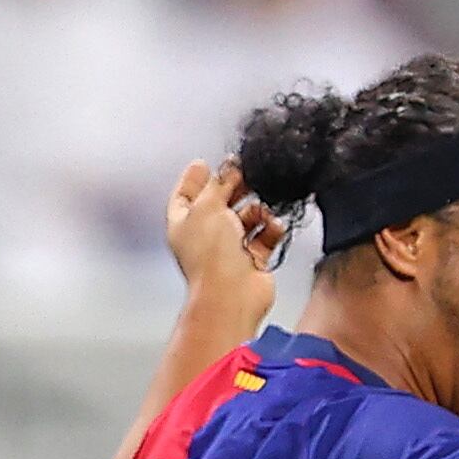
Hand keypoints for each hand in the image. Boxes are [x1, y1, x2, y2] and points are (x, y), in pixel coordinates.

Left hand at [166, 158, 282, 327]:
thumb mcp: (208, 206)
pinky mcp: (253, 260)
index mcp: (184, 223)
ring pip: (246, 220)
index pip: (186, 194)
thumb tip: (228, 169)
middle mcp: (205, 236)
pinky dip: (271, 229)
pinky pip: (265, 238)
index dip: (195, 178)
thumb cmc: (211, 257)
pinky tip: (274, 225)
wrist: (232, 294)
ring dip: (257, 210)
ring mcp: (229, 249)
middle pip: (220, 204)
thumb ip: (219, 183)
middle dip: (233, 190)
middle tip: (246, 175)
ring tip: (262, 206)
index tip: (205, 164)